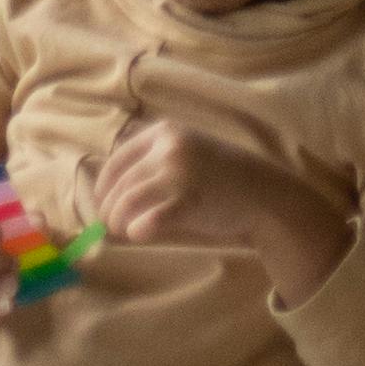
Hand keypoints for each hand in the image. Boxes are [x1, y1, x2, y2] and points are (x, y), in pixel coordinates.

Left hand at [91, 105, 350, 306]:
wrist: (263, 192)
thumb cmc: (221, 175)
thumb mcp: (187, 150)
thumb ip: (155, 159)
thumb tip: (111, 188)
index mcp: (165, 131)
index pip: (117, 158)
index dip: (103, 185)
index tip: (102, 202)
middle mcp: (169, 148)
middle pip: (119, 183)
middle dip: (109, 208)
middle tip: (110, 224)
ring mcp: (179, 173)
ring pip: (127, 201)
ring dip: (118, 221)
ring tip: (122, 230)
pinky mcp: (188, 201)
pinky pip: (150, 219)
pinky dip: (138, 229)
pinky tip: (139, 234)